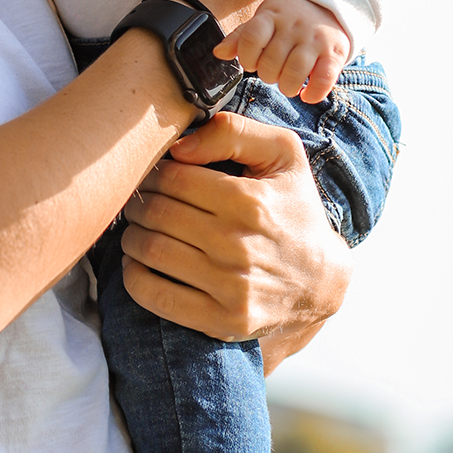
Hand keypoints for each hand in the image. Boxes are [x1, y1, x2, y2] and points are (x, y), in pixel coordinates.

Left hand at [119, 114, 350, 370]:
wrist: (320, 281)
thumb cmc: (293, 207)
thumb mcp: (283, 154)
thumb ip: (234, 132)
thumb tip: (179, 147)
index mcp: (250, 201)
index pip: (173, 177)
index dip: (155, 173)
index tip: (155, 176)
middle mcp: (238, 245)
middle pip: (156, 212)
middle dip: (139, 201)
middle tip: (140, 200)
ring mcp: (230, 287)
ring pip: (149, 250)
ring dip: (132, 235)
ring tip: (139, 227)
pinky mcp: (222, 320)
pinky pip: (154, 294)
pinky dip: (133, 275)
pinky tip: (139, 262)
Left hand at [215, 0, 350, 104]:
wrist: (328, 4)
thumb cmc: (288, 18)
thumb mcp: (263, 20)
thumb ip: (241, 37)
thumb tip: (218, 52)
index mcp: (272, 17)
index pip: (252, 37)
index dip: (247, 57)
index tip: (251, 63)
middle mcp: (294, 27)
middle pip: (272, 61)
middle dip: (268, 75)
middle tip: (273, 73)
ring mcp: (315, 40)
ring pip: (296, 70)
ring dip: (287, 86)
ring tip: (287, 85)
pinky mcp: (334, 53)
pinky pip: (324, 77)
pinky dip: (314, 92)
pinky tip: (307, 95)